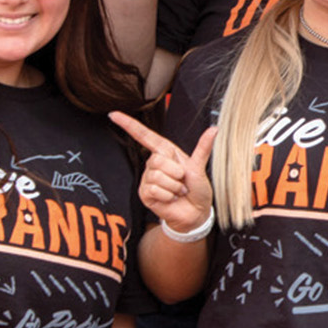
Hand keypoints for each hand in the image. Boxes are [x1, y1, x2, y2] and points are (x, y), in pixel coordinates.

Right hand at [110, 112, 218, 236]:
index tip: (114, 114)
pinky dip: (168, 195)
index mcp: (166, 152)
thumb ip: (203, 148)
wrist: (195, 212)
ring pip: (158, 176)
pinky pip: (155, 190)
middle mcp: (154, 164)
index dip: (129, 124)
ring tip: (178, 191)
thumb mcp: (200, 167)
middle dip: (176, 172)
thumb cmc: (197, 189)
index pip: (145, 136)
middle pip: (157, 159)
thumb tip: (214, 129)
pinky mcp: (145, 193)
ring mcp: (148, 179)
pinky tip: (171, 198)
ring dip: (174, 186)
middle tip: (182, 181)